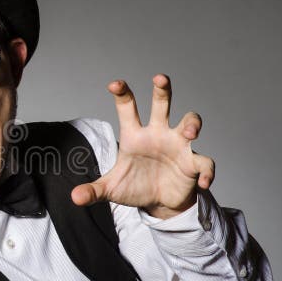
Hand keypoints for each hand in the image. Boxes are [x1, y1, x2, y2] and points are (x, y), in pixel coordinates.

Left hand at [71, 74, 214, 218]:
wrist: (158, 202)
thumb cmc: (135, 186)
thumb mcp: (111, 189)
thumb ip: (93, 191)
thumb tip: (74, 197)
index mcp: (135, 135)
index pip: (128, 108)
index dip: (122, 93)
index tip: (115, 84)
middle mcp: (158, 134)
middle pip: (162, 104)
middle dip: (162, 89)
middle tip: (159, 78)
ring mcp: (178, 146)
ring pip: (190, 122)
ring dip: (191, 124)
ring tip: (189, 132)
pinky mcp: (193, 164)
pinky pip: (204, 162)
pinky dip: (207, 171)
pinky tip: (204, 183)